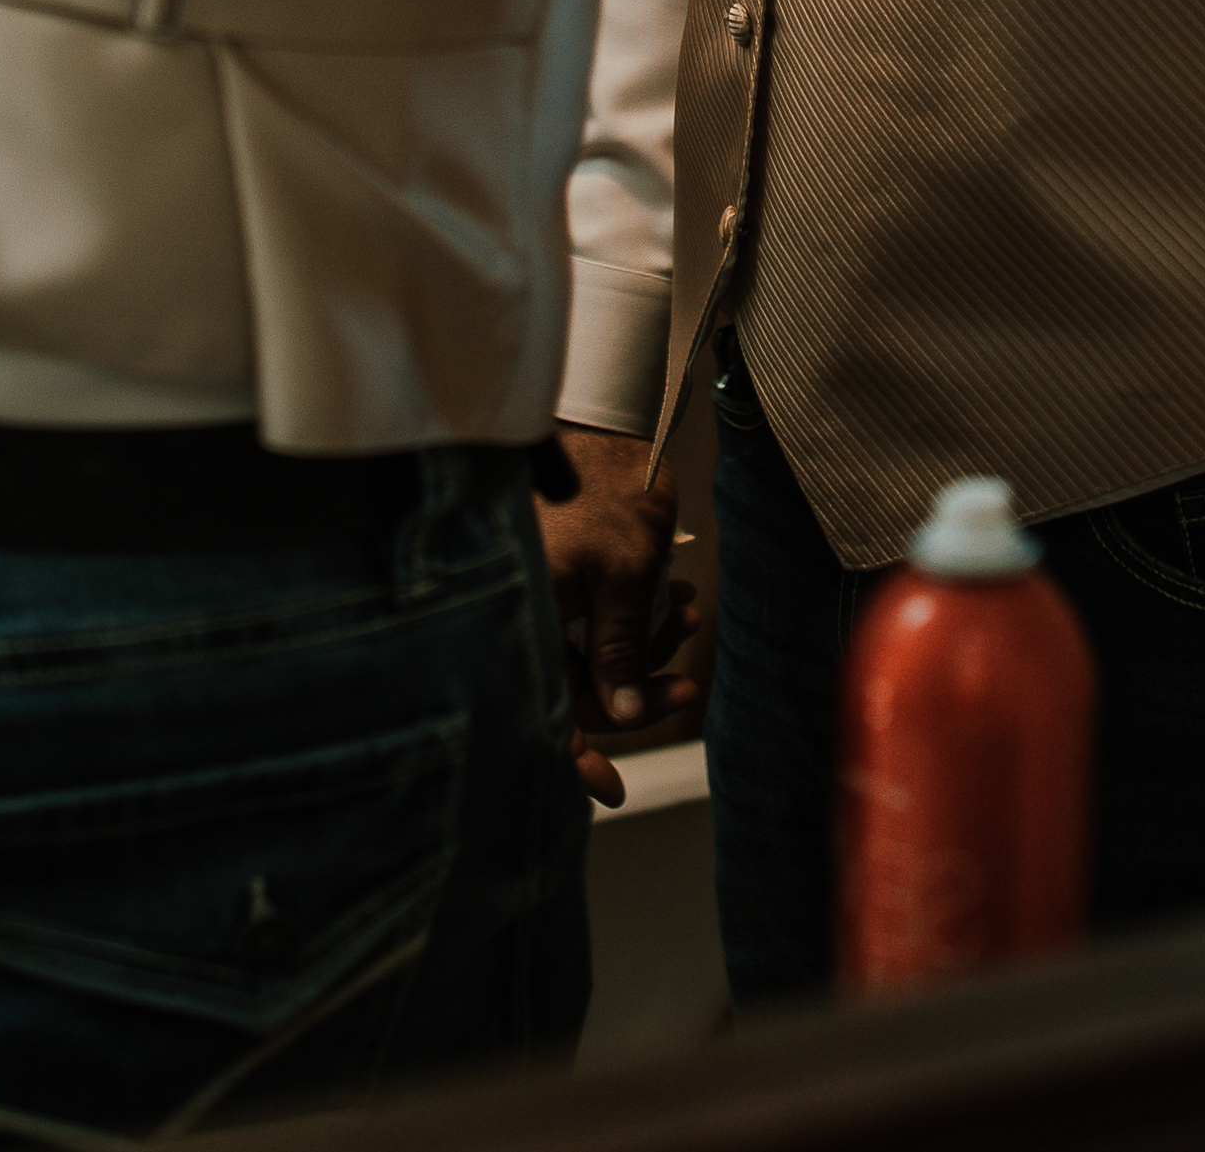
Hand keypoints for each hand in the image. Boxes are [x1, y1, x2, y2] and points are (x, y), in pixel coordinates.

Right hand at [538, 421, 700, 808]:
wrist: (605, 417)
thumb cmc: (607, 485)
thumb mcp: (622, 575)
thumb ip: (617, 650)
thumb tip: (619, 716)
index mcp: (523, 612)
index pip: (545, 706)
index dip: (575, 755)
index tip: (611, 787)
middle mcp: (520, 608)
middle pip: (573, 685)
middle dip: (633, 687)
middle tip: (683, 683)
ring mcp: (537, 592)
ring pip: (589, 653)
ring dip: (641, 648)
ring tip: (685, 613)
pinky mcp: (556, 577)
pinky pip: (591, 620)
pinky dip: (633, 620)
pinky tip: (672, 597)